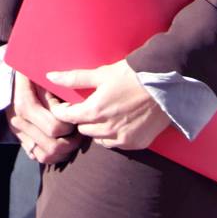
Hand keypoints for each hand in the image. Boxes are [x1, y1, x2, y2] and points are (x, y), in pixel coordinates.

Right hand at [8, 69, 80, 165]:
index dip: (70, 125)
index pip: (54, 127)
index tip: (78, 115)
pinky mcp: (20, 139)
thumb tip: (72, 106)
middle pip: (52, 147)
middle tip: (81, 131)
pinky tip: (62, 144)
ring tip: (74, 139)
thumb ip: (55, 90)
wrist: (6, 76)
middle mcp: (20, 122)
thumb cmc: (29, 72)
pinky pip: (38, 157)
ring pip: (46, 157)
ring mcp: (18, 133)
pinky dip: (53, 156)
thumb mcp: (41, 75)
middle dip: (71, 142)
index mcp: (25, 105)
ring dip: (64, 152)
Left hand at [46, 59, 170, 151]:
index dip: (62, 110)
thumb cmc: (132, 75)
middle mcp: (107, 129)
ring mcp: (122, 139)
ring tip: (103, 112)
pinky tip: (118, 121)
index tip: (61, 104)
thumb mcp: (101, 73)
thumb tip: (50, 77)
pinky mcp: (136, 144)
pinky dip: (112, 135)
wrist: (165, 86)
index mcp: (95, 111)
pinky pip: (115, 144)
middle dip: (81, 118)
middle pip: (83, 128)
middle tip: (86, 105)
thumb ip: (74, 77)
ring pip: (98, 138)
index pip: (68, 117)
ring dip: (96, 128)